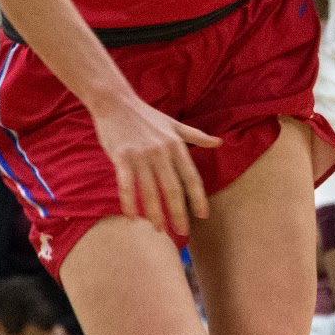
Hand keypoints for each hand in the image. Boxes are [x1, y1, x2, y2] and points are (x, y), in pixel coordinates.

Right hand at [90, 90, 222, 237]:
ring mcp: (140, 156)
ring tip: (159, 230)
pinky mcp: (121, 157)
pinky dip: (128, 203)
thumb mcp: (174, 124)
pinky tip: (132, 218)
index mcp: (176, 146)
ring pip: (150, 191)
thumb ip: (196, 136)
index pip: (191, 177)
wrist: (115, 102)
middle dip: (179, 213)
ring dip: (155, 213)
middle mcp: (161, 152)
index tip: (203, 216)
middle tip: (183, 232)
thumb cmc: (146, 115)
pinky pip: (125, 185)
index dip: (198, 198)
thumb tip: (219, 142)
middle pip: (173, 189)